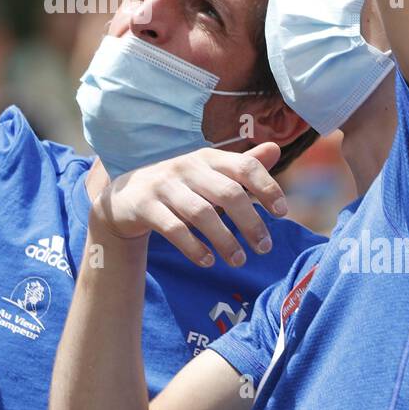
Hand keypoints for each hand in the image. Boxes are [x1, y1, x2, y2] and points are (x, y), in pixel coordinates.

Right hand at [93, 144, 287, 267]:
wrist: (125, 197)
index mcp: (208, 158)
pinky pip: (173, 228)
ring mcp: (164, 186)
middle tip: (265, 248)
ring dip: (225, 240)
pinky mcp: (145, 206)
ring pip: (202, 213)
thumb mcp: (209, 173)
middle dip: (250, 222)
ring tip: (239, 260)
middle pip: (228, 193)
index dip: (267, 187)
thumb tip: (276, 148)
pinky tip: (208, 261)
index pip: (244, 166)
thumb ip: (242, 165)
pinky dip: (194, 247)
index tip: (282, 213)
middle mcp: (187, 167)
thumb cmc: (179, 186)